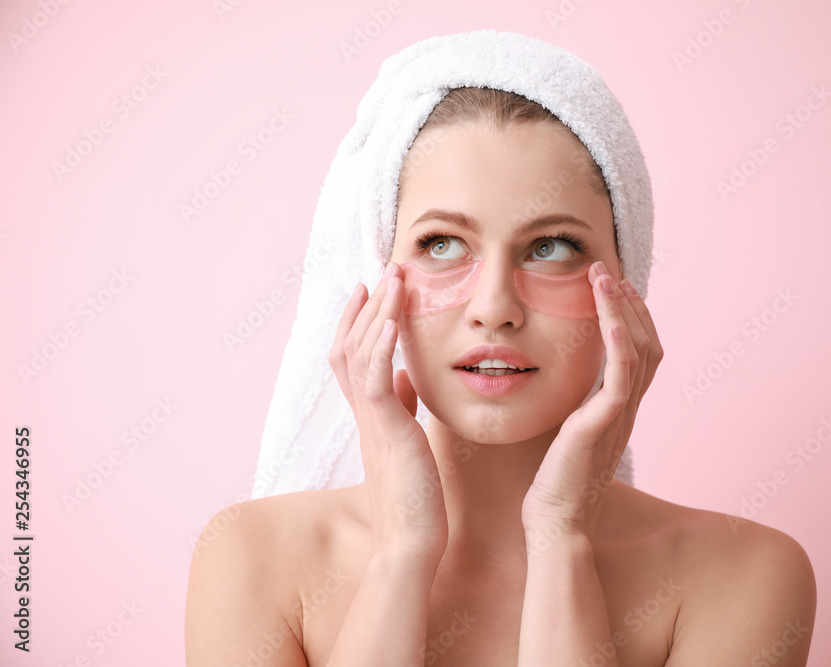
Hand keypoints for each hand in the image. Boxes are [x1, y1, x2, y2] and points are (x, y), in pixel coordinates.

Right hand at [329, 262, 447, 565]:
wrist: (411, 542)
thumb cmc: (414, 498)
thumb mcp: (407, 442)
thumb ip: (400, 408)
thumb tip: (403, 377)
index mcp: (370, 416)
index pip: (353, 358)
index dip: (358, 321)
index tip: (370, 289)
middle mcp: (364, 414)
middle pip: (350, 346)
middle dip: (367, 306)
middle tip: (382, 270)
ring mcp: (372, 421)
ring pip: (360, 353)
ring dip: (378, 311)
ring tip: (394, 276)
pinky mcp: (386, 431)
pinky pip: (374, 377)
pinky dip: (381, 342)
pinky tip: (393, 316)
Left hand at [521, 260, 662, 543]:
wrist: (555, 523)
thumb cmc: (553, 483)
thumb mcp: (566, 434)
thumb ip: (573, 408)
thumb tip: (558, 384)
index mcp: (619, 410)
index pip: (640, 353)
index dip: (632, 317)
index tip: (613, 287)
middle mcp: (627, 410)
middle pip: (648, 344)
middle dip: (630, 304)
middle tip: (608, 271)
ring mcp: (619, 416)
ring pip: (639, 351)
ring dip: (623, 309)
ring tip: (604, 278)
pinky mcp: (603, 425)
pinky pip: (622, 376)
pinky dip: (620, 341)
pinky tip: (608, 315)